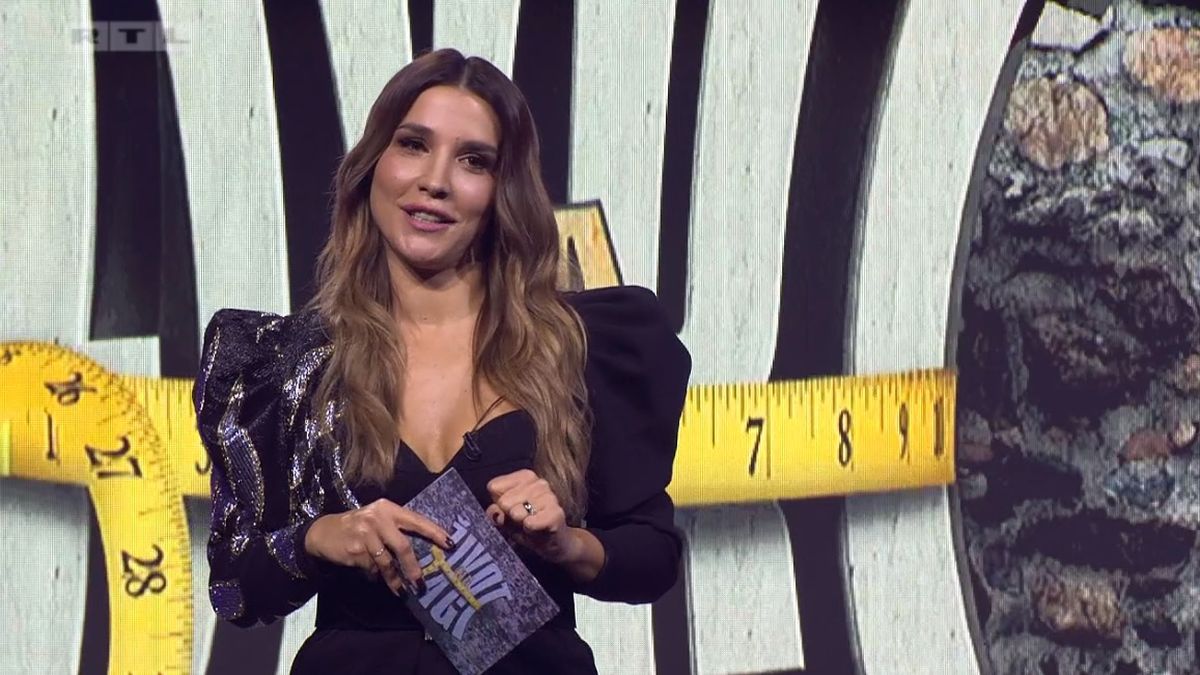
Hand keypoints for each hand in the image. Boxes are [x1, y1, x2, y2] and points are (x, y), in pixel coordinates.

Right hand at [304, 498, 453, 595]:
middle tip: (421, 582)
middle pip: (403, 546)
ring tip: (400, 590)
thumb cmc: (358, 526)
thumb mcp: (378, 519)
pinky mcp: (355, 550)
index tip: (450, 543)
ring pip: (387, 562)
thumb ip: (397, 528)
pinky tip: (373, 576)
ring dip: (395, 579)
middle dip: (413, 567)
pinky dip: (375, 575)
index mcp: (388, 508)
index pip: (416, 520)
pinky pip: (372, 568)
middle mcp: (378, 519)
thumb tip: (424, 547)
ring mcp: (365, 534)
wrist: (324, 532)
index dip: (434, 532)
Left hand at [485, 469, 581, 563]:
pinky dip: (529, 529)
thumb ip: (495, 512)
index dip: (498, 504)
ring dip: (520, 524)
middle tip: (522, 520)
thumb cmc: (529, 525)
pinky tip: (536, 529)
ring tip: (531, 525)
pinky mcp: (555, 514)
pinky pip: (530, 522)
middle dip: (509, 515)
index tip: (510, 510)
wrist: (554, 543)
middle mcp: (539, 483)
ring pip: (516, 512)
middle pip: (504, 501)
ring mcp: (549, 496)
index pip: (494, 486)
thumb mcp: (506, 518)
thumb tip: (493, 511)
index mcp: (525, 477)